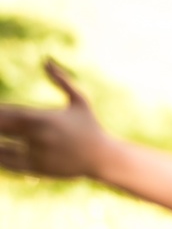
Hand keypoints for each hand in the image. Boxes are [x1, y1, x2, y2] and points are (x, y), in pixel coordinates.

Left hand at [0, 60, 109, 178]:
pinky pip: (7, 163)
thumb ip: (61, 80)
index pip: (7, 112)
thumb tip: (46, 59)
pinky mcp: (36, 169)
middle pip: (1, 128)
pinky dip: (0, 156)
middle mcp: (37, 137)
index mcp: (44, 118)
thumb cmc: (91, 126)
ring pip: (0, 148)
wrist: (103, 158)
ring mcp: (35, 154)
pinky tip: (0, 149)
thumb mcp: (80, 100)